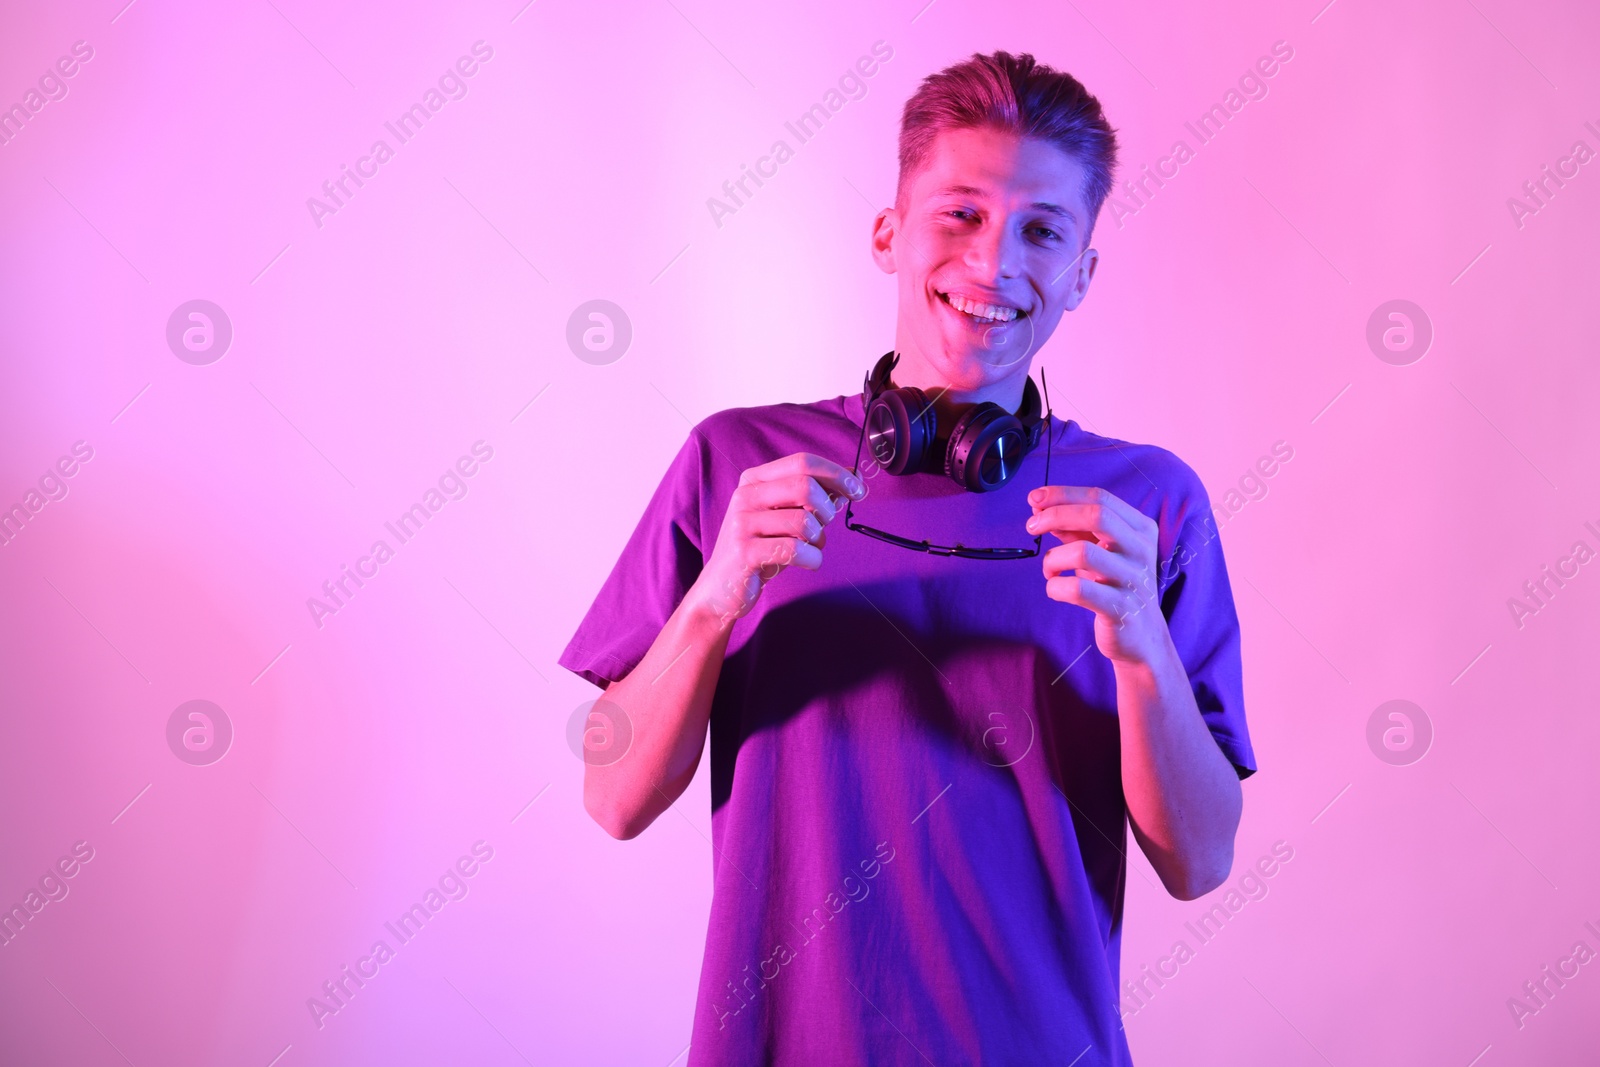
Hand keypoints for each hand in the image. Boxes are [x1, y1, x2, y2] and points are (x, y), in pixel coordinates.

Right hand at [689, 452, 863, 624]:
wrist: (722, 588)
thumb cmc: (759, 549)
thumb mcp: (785, 518)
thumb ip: (815, 497)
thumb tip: (852, 475)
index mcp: (755, 480)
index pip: (803, 462)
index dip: (836, 474)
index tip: (857, 490)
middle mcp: (745, 495)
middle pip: (805, 485)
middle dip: (827, 508)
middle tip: (824, 526)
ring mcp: (742, 523)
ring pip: (803, 522)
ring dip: (818, 539)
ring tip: (810, 548)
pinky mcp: (745, 552)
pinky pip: (795, 550)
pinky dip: (812, 559)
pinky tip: (808, 563)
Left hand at [1026, 485, 1167, 665]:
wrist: (1142, 636)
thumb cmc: (1116, 585)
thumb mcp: (1101, 551)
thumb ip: (1076, 528)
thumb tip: (1040, 506)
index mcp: (1141, 529)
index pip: (1100, 497)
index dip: (1063, 494)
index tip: (1034, 498)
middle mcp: (1141, 550)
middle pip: (1096, 515)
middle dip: (1055, 515)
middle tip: (1031, 526)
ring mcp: (1134, 580)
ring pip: (1082, 552)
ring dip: (1053, 558)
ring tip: (1049, 569)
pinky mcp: (1121, 609)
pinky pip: (1078, 590)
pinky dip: (1055, 587)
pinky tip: (1055, 589)